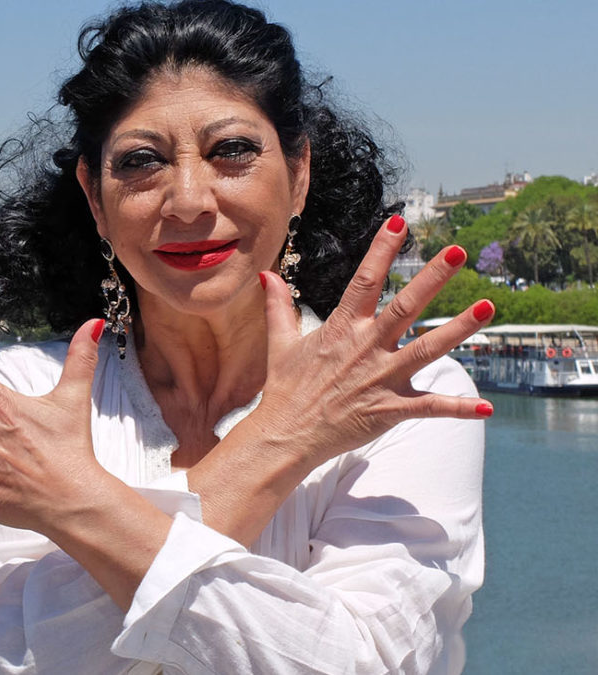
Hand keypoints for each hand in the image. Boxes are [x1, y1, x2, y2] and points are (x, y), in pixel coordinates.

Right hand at [254, 214, 493, 472]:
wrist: (285, 435)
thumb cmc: (285, 388)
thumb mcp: (279, 343)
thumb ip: (279, 307)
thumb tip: (268, 276)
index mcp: (341, 328)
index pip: (364, 280)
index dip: (382, 250)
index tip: (400, 221)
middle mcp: (365, 348)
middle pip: (405, 306)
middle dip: (433, 277)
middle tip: (458, 251)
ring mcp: (380, 378)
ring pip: (427, 349)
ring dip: (458, 329)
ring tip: (487, 307)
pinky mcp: (389, 409)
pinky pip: (428, 407)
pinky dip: (457, 408)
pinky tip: (486, 407)